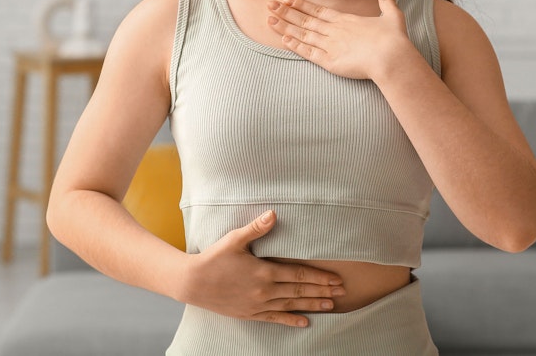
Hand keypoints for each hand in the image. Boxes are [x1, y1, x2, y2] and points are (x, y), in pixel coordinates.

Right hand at [181, 210, 345, 327]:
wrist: (193, 283)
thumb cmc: (214, 258)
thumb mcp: (235, 239)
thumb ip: (257, 228)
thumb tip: (274, 213)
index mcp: (264, 271)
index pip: (299, 275)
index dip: (320, 277)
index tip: (336, 278)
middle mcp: (265, 291)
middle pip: (300, 291)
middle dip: (323, 291)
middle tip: (342, 292)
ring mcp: (258, 305)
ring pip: (292, 306)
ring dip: (313, 305)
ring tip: (331, 305)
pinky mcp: (250, 314)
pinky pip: (275, 319)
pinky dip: (291, 320)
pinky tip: (305, 322)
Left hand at [267, 0, 412, 80]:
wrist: (391, 58)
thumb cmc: (393, 39)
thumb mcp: (391, 15)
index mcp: (346, 20)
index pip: (319, 10)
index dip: (302, 5)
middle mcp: (334, 30)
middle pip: (305, 20)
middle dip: (286, 12)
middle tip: (269, 5)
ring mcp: (330, 45)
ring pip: (303, 34)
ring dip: (285, 27)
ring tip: (269, 20)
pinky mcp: (329, 61)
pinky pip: (308, 53)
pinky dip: (296, 47)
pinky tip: (284, 41)